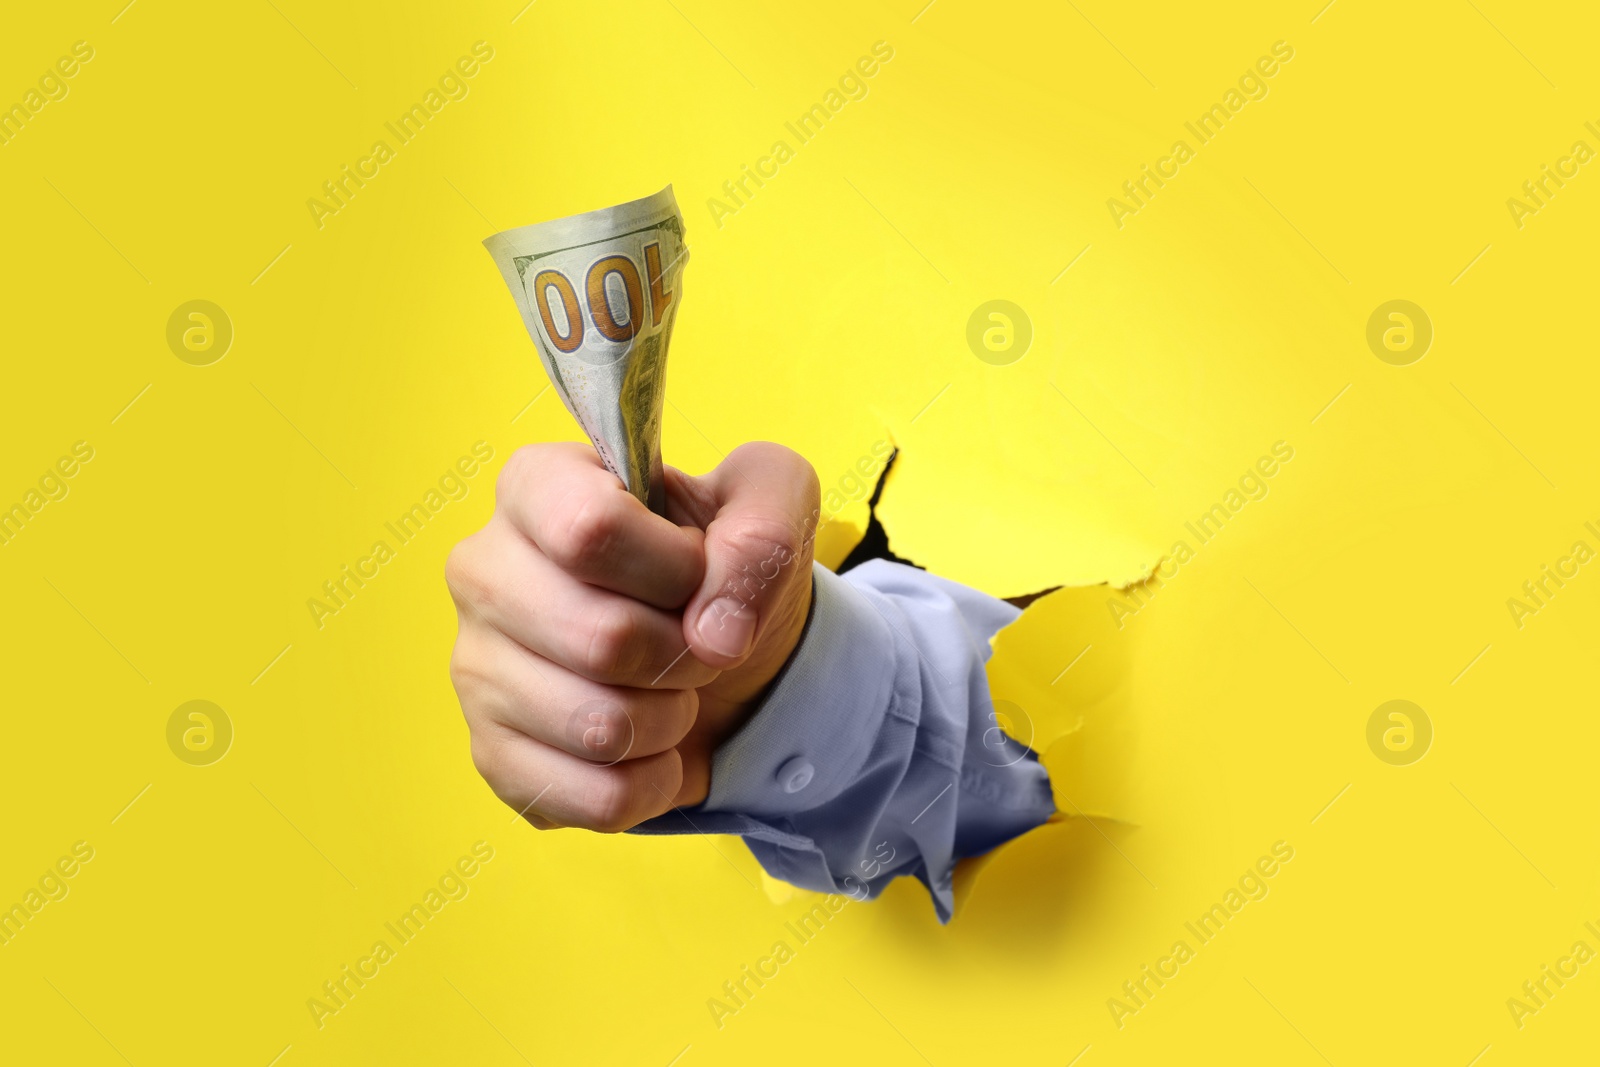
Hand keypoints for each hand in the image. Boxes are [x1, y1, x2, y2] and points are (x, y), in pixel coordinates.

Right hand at [445, 441, 819, 830]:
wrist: (717, 650)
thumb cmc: (723, 560)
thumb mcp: (773, 503)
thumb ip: (764, 530)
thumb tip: (718, 632)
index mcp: (536, 486)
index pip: (590, 531)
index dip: (675, 570)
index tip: (701, 574)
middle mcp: (484, 570)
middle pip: (600, 639)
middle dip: (684, 654)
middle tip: (696, 642)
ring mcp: (476, 669)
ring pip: (598, 727)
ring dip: (672, 719)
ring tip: (672, 690)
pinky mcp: (493, 756)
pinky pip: (593, 798)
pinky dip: (654, 782)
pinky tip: (652, 747)